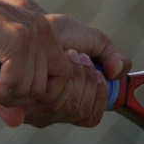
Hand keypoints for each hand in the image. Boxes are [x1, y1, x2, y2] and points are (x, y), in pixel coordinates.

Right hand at [0, 0, 127, 128]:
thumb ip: (8, 90)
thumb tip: (17, 122)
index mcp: (46, 36)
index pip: (67, 78)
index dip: (50, 97)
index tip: (18, 104)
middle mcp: (46, 32)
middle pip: (51, 88)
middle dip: (20, 98)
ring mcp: (35, 33)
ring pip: (32, 87)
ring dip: (5, 96)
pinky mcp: (19, 37)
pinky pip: (15, 81)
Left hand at [0, 18, 128, 128]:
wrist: (33, 25)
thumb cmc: (60, 34)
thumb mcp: (93, 41)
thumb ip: (111, 55)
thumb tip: (119, 72)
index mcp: (71, 103)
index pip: (90, 117)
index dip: (99, 97)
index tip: (99, 73)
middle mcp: (53, 111)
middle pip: (81, 112)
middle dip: (87, 81)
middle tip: (81, 57)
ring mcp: (37, 110)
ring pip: (70, 108)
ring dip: (78, 77)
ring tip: (72, 55)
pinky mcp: (24, 102)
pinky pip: (54, 101)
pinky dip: (65, 79)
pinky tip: (63, 60)